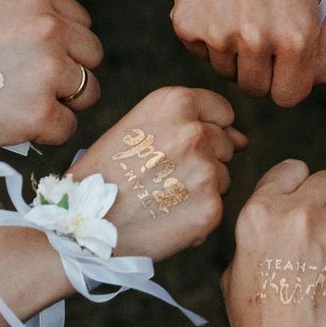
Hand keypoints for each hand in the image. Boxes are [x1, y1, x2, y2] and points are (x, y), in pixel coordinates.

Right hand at [66, 86, 245, 263]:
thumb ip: (192, 123)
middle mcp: (195, 131)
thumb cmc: (105, 173)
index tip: (182, 148)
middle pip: (224, 145)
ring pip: (223, 178)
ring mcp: (206, 170)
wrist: (82, 224)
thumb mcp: (138, 127)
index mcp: (175, 102)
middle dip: (203, 160)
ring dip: (201, 189)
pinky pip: (216, 209)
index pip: (222, 111)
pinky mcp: (211, 208)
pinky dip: (196, 218)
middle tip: (160, 178)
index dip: (205, 130)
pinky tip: (165, 220)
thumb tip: (243, 139)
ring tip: (160, 199)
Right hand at [172, 0, 325, 105]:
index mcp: (296, 37)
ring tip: (242, 13)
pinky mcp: (187, 25)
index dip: (289, 84)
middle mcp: (256, 40)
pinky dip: (209, 36)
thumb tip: (314, 82)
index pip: (289, 97)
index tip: (285, 68)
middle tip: (262, 38)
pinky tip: (220, 4)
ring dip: (235, 54)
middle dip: (261, 73)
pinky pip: (200, 51)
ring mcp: (217, 34)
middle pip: (255, 90)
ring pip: (226, 72)